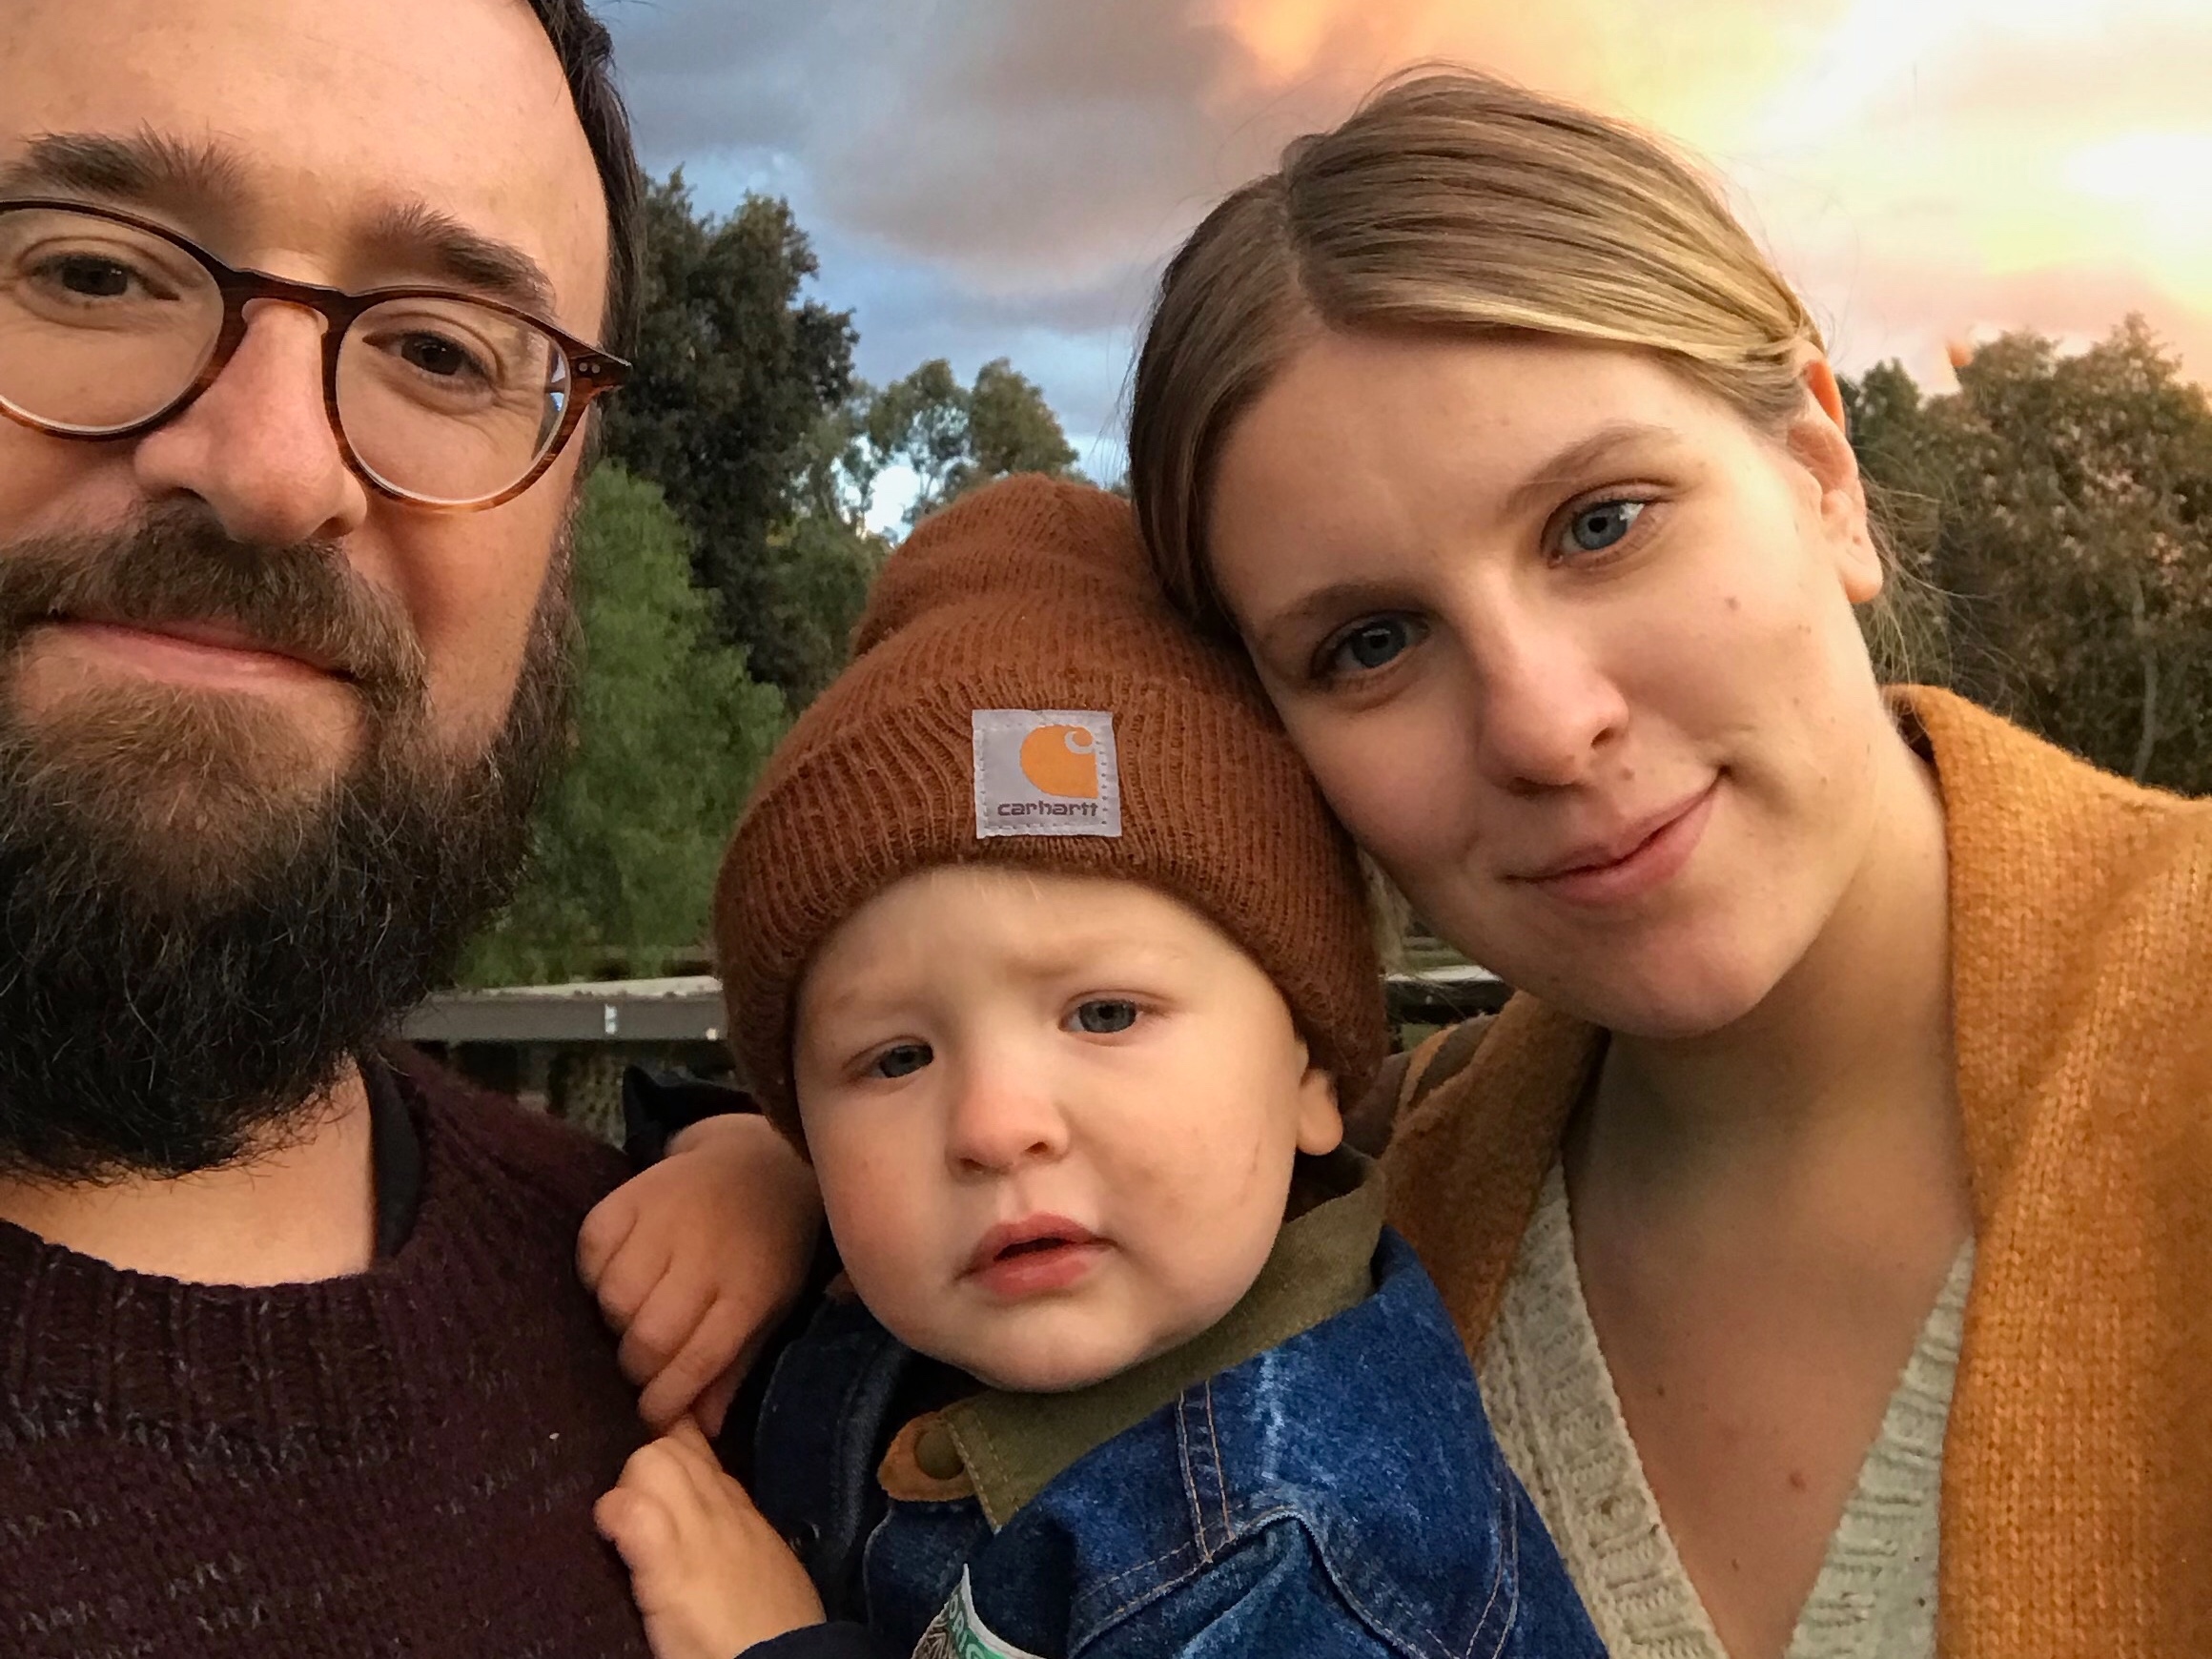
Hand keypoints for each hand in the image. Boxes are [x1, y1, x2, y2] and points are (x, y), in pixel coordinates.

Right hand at [580, 1113, 822, 1433]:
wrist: (760, 1163)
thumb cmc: (768, 1249)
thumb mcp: (770, 1309)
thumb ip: (733, 1368)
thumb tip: (700, 1431)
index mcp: (747, 1290)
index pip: (695, 1363)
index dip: (665, 1402)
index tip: (651, 1415)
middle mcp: (704, 1255)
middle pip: (646, 1337)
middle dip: (637, 1367)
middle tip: (643, 1363)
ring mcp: (664, 1220)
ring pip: (612, 1298)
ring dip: (615, 1320)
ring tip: (634, 1314)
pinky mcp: (628, 1196)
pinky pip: (589, 1250)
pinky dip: (596, 1272)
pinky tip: (619, 1273)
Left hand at [596, 1418, 824, 1658]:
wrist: (781, 1658)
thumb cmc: (772, 1621)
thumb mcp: (763, 1561)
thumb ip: (737, 1532)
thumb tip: (716, 1521)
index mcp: (740, 1509)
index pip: (699, 1452)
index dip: (670, 1453)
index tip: (654, 1479)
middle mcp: (721, 1506)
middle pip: (669, 1447)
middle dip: (642, 1469)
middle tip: (633, 1514)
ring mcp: (696, 1527)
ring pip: (651, 1461)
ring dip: (627, 1487)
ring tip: (621, 1529)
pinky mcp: (669, 1559)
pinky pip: (632, 1511)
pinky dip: (613, 1515)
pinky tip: (612, 1536)